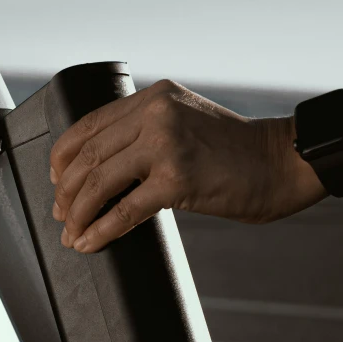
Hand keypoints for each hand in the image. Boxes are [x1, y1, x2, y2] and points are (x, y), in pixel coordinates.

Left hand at [49, 80, 326, 252]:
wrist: (285, 161)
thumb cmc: (236, 152)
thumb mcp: (186, 123)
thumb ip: (147, 133)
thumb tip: (104, 171)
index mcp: (153, 98)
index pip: (89, 125)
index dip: (63, 158)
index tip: (57, 182)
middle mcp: (156, 114)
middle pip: (88, 156)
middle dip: (67, 192)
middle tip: (62, 215)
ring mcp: (166, 144)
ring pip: (98, 182)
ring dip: (78, 214)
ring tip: (72, 233)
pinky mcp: (178, 179)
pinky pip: (124, 210)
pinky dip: (100, 230)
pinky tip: (90, 242)